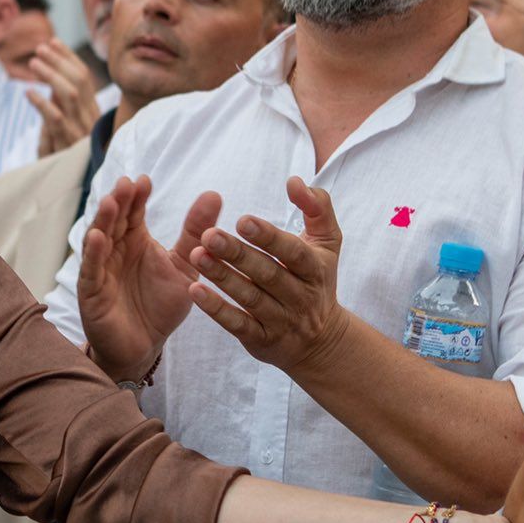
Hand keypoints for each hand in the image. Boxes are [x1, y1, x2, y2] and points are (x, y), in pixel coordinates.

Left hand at [28, 40, 102, 156]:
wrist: (69, 192)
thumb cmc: (63, 159)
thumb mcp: (62, 130)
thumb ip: (59, 107)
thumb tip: (50, 82)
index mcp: (91, 113)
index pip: (85, 78)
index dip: (69, 58)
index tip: (54, 42)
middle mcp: (89, 120)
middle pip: (79, 82)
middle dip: (59, 61)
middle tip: (40, 48)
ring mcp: (80, 133)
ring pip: (69, 95)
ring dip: (50, 75)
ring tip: (33, 63)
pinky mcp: (68, 146)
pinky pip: (56, 119)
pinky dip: (42, 103)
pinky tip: (28, 92)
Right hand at [77, 176, 219, 379]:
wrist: (146, 346)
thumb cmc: (161, 305)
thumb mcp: (185, 265)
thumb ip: (197, 232)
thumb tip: (214, 193)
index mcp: (134, 240)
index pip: (134, 212)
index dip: (137, 196)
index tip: (145, 180)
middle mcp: (114, 250)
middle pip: (114, 220)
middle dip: (119, 202)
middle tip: (127, 184)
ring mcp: (100, 270)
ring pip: (99, 240)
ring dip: (103, 221)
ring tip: (110, 202)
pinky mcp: (92, 293)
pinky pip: (91, 271)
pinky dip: (93, 254)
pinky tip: (97, 238)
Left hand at [187, 177, 351, 375]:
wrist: (321, 341)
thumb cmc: (318, 279)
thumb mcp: (328, 242)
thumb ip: (317, 206)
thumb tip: (294, 181)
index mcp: (315, 269)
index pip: (292, 252)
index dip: (268, 237)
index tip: (242, 220)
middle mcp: (300, 296)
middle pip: (267, 274)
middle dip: (238, 254)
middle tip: (209, 235)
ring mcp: (281, 321)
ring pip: (250, 298)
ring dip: (223, 278)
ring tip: (196, 256)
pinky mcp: (262, 340)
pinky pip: (238, 325)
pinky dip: (217, 310)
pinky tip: (195, 291)